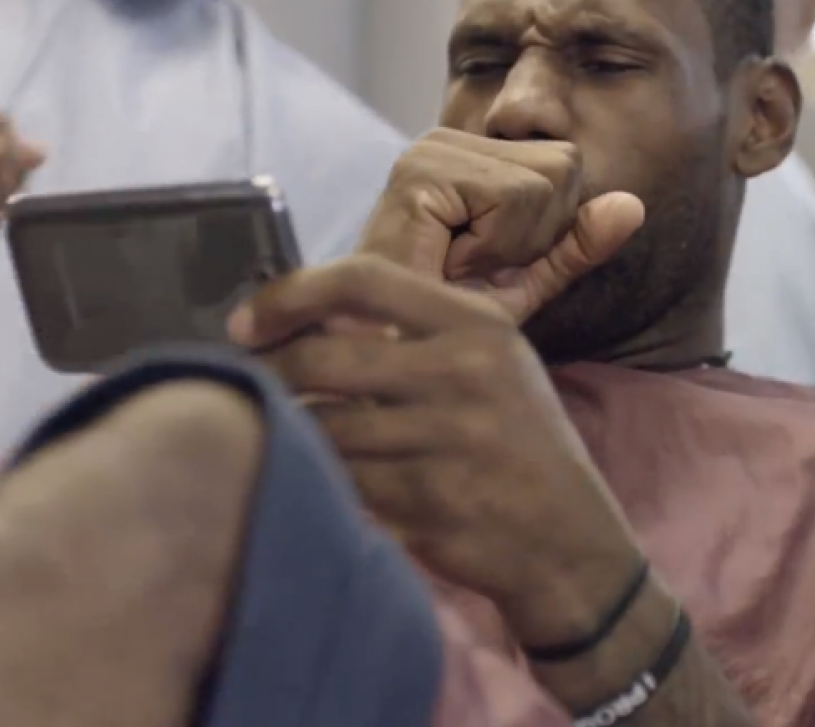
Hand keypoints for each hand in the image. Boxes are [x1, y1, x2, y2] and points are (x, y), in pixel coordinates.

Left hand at [230, 256, 643, 648]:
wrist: (568, 537)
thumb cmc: (516, 434)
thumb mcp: (490, 357)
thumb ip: (415, 327)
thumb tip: (305, 311)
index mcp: (475, 322)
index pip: (364, 278)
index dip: (291, 293)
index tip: (246, 322)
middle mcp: (462, 371)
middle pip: (325, 356)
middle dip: (269, 370)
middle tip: (246, 382)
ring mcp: (445, 439)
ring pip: (321, 427)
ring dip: (287, 430)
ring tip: (275, 429)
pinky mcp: (427, 502)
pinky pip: (339, 481)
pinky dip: (316, 478)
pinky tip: (311, 476)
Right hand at [359, 129, 643, 322]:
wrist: (388, 360)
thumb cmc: (442, 323)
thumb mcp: (524, 282)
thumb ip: (574, 243)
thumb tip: (634, 205)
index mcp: (466, 155)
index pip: (565, 163)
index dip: (543, 231)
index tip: (484, 263)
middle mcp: (443, 140)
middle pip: (562, 166)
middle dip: (531, 237)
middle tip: (468, 269)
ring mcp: (428, 151)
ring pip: (543, 183)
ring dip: (508, 247)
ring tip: (453, 269)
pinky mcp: (419, 173)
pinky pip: (513, 198)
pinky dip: (492, 247)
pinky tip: (444, 265)